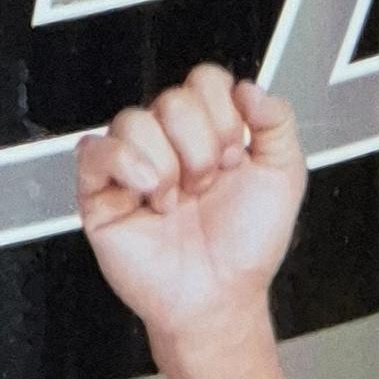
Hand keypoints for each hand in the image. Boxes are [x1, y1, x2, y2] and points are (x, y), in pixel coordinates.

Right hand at [74, 64, 304, 349]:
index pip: (204, 81)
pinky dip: (126, 165)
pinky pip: (95, 149)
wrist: (220, 297)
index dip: (225, 115)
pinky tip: (150, 194)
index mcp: (206, 129)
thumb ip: (277, 120)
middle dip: (201, 148)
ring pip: (134, 120)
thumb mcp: (284, 175)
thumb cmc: (246, 244)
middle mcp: (166, 141)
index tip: (236, 158)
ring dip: (168, 167)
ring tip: (177, 201)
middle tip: (207, 186)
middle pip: (173, 99)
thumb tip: (248, 86)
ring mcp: (130, 163)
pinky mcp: (98, 190)